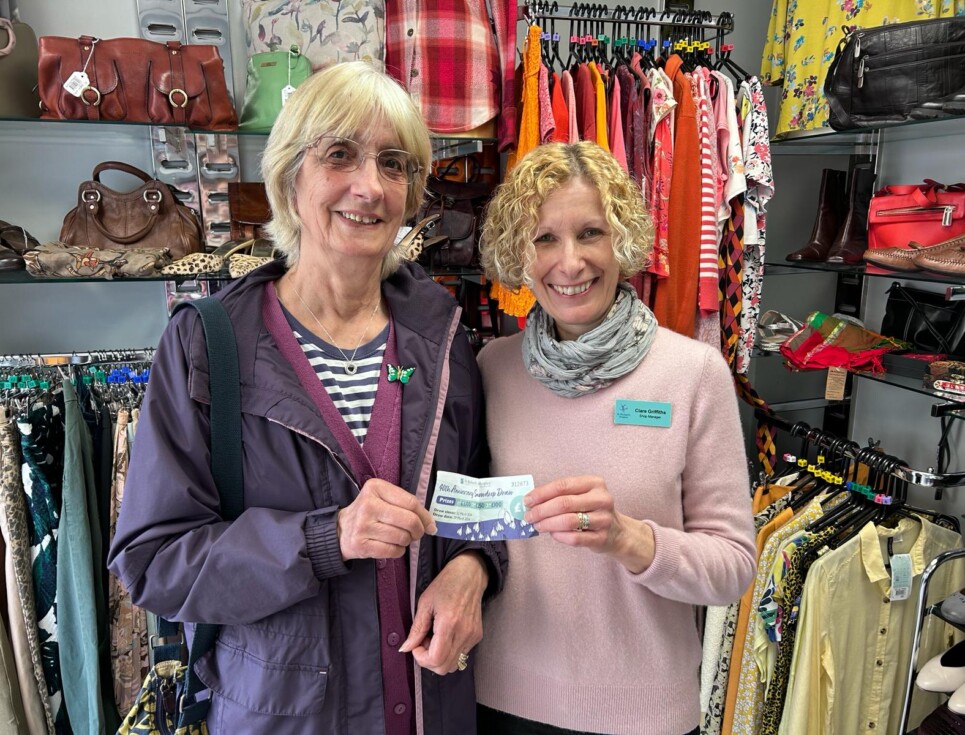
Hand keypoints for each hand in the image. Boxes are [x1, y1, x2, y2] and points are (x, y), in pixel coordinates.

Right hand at [337, 478, 436, 560]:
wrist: (340, 530)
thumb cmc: (369, 513)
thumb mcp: (382, 498)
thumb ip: (406, 504)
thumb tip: (431, 524)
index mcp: (375, 487)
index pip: (411, 502)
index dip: (425, 516)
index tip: (430, 524)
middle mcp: (368, 505)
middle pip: (409, 521)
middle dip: (418, 531)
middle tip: (417, 534)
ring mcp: (363, 526)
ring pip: (402, 537)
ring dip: (407, 541)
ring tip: (400, 538)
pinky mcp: (361, 545)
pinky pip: (392, 551)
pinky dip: (398, 551)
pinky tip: (392, 546)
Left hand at [399, 552, 487, 674]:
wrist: (470, 575)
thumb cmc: (446, 584)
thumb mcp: (425, 603)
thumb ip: (416, 629)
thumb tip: (406, 648)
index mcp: (449, 624)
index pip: (436, 659)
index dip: (421, 659)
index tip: (416, 646)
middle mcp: (464, 633)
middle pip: (444, 667)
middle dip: (429, 660)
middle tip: (424, 642)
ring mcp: (473, 636)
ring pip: (454, 665)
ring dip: (440, 657)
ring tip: (435, 638)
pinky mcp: (477, 636)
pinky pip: (461, 655)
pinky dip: (450, 652)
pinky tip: (445, 635)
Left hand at [523, 475, 654, 572]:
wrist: (618, 532)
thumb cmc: (592, 510)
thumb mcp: (582, 495)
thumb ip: (560, 495)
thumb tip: (530, 501)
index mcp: (594, 483)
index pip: (563, 485)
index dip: (542, 493)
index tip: (527, 500)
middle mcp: (602, 499)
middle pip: (564, 503)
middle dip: (541, 510)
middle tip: (529, 516)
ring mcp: (604, 519)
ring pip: (569, 521)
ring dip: (548, 524)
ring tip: (537, 525)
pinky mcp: (602, 538)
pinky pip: (575, 538)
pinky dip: (560, 536)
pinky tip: (552, 534)